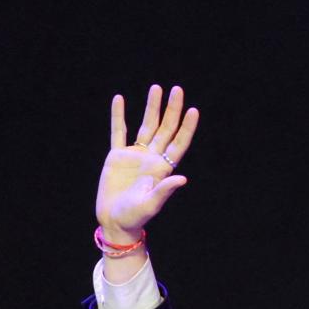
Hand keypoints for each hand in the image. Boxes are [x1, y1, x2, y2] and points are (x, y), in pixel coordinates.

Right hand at [96, 84, 198, 243]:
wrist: (114, 220)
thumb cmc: (135, 216)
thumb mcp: (151, 204)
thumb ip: (165, 190)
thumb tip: (182, 178)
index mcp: (163, 168)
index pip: (178, 143)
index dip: (186, 128)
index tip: (193, 110)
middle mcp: (152, 158)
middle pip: (165, 129)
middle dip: (172, 109)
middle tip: (177, 89)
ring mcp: (135, 155)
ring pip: (146, 126)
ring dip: (151, 107)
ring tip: (156, 88)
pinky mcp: (117, 156)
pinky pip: (118, 132)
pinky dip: (118, 116)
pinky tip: (120, 100)